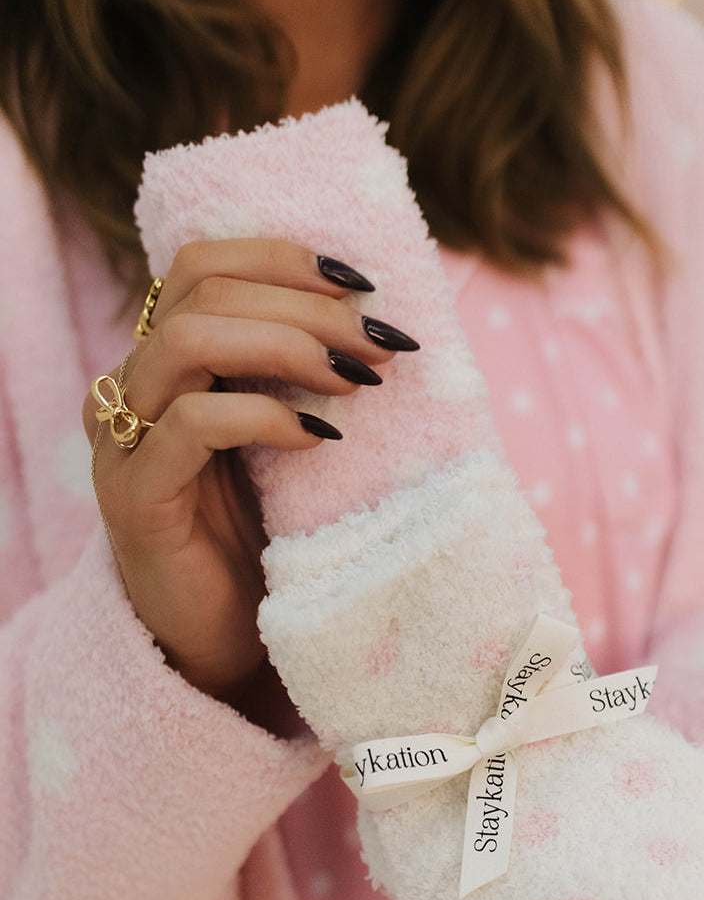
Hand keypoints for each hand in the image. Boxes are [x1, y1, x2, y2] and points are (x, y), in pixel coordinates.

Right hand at [83, 241, 416, 702]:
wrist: (223, 642)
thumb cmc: (264, 541)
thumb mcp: (292, 444)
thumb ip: (304, 381)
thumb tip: (383, 326)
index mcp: (166, 362)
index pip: (204, 264)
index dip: (283, 257)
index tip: (365, 283)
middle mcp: (133, 388)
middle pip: (201, 289)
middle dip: (304, 304)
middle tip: (379, 343)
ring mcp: (124, 440)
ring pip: (188, 340)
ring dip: (286, 345)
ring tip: (356, 382)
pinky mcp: (136, 497)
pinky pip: (192, 425)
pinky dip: (263, 416)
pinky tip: (318, 439)